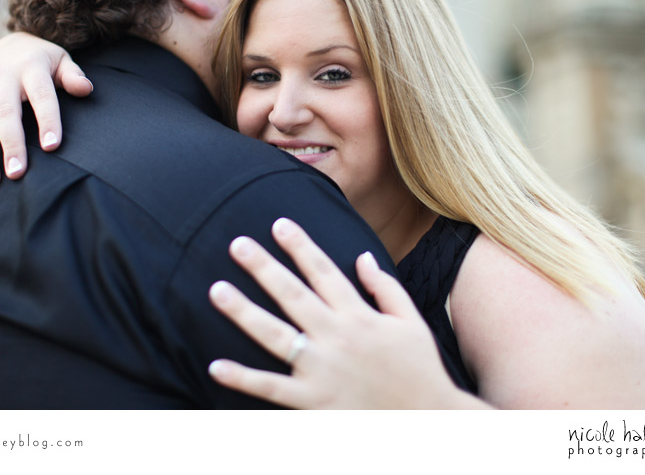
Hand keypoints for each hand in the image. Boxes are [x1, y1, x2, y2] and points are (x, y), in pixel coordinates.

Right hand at [0, 32, 92, 187]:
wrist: (8, 44)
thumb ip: (73, 76)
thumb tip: (86, 89)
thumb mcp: (61, 61)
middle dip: (10, 145)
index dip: (47, 120)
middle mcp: (1, 78)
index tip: (52, 147)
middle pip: (4, 113)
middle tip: (18, 174)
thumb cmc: (43, 62)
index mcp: (30, 69)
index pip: (41, 96)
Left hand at [208, 217, 487, 408]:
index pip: (324, 271)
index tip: (279, 224)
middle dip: (264, 267)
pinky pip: (272, 388)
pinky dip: (244, 378)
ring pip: (276, 335)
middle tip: (237, 244)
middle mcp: (337, 336)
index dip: (300, 246)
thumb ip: (385, 287)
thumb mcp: (410, 321)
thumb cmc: (419, 368)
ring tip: (217, 290)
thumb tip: (361, 256)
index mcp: (359, 315)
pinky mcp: (313, 401)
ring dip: (244, 312)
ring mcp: (322, 369)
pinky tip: (216, 365)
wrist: (429, 420)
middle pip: (293, 295)